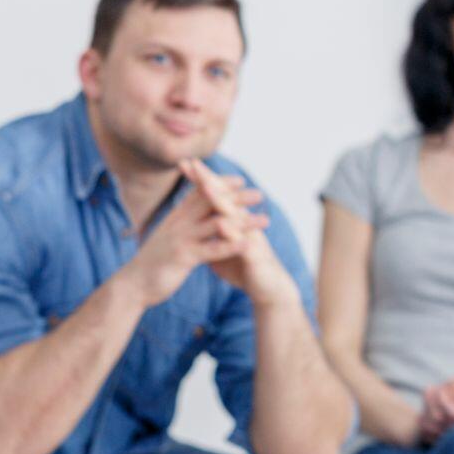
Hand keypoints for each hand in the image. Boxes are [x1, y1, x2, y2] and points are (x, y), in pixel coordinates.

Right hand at [117, 164, 271, 306]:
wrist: (132, 284)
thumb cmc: (152, 262)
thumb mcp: (165, 237)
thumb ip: (179, 224)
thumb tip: (188, 214)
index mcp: (176, 217)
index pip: (200, 194)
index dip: (220, 185)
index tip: (239, 181)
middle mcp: (179, 223)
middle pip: (212, 203)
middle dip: (236, 197)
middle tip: (259, 195)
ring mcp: (181, 239)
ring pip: (217, 224)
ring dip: (243, 221)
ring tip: (264, 220)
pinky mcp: (183, 257)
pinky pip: (212, 249)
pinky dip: (231, 245)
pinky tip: (248, 244)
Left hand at [180, 159, 298, 305]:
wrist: (268, 290)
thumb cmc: (245, 269)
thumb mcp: (222, 250)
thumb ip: (209, 236)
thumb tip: (194, 229)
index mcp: (233, 221)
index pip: (214, 196)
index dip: (200, 180)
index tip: (184, 164)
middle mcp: (242, 223)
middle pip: (224, 197)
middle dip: (208, 180)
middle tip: (193, 163)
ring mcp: (249, 236)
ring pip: (234, 214)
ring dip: (219, 199)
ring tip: (205, 185)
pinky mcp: (254, 254)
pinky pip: (241, 241)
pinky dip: (231, 232)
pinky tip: (221, 223)